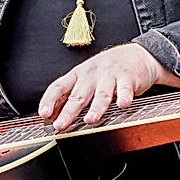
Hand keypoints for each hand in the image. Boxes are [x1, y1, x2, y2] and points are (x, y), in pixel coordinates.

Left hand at [38, 43, 179, 132]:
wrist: (136, 54)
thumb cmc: (108, 69)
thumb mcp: (86, 78)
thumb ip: (72, 95)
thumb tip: (54, 116)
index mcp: (78, 75)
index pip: (59, 86)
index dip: (50, 100)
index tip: (43, 114)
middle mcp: (91, 74)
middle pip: (78, 94)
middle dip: (69, 111)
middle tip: (61, 125)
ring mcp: (109, 75)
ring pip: (101, 93)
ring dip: (96, 107)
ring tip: (90, 120)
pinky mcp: (127, 77)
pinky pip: (125, 88)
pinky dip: (124, 96)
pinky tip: (123, 105)